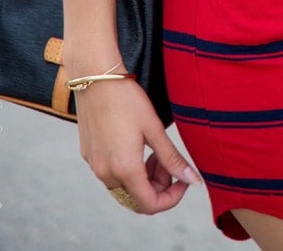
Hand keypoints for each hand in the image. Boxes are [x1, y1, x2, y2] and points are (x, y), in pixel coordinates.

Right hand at [75, 78, 201, 214]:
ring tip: (154, 151)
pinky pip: (111, 175)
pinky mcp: (89, 156)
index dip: (171, 198)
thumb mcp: (154, 128)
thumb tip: (193, 181)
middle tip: (167, 159)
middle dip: (158, 186)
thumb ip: (172, 158)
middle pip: (137, 199)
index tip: (183, 180)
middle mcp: (106, 173)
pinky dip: (128, 169)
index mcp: (125, 169)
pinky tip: (136, 145)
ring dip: (143, 178)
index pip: (150, 205)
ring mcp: (95, 166)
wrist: (95, 78)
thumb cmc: (127, 99)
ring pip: (124, 188)